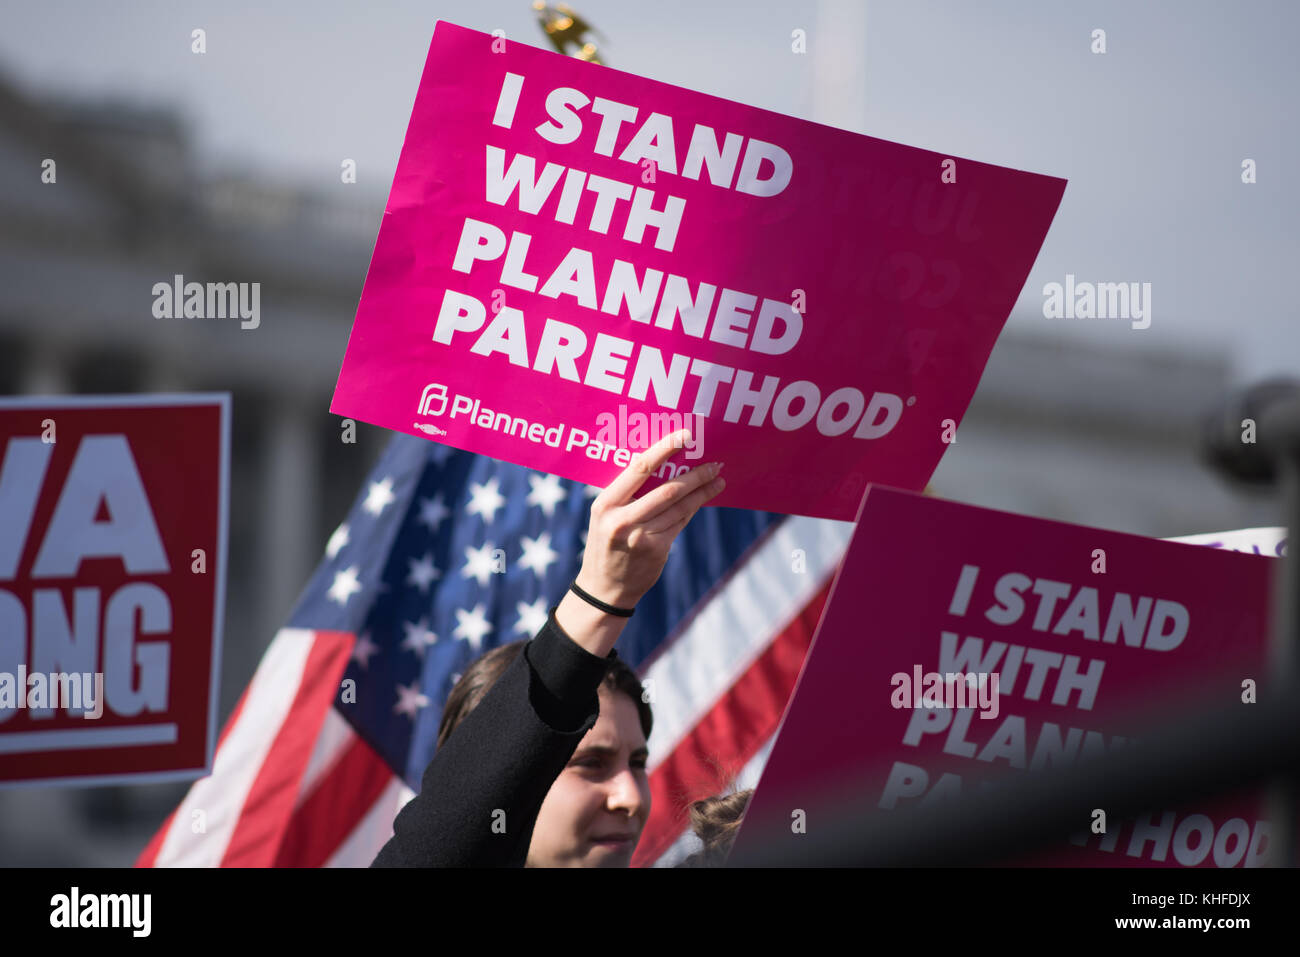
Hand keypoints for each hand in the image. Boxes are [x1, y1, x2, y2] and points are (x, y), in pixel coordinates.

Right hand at [556, 429, 724, 656]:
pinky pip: (680, 522)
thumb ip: (627, 494)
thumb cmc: (606, 542)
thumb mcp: (606, 515)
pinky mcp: (656, 550)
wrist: (604, 587)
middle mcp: (622, 519)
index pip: (639, 468)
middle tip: (715, 463)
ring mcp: (640, 537)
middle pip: (667, 489)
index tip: (685, 435)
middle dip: (696, 475)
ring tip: (718, 480)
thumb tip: (666, 464)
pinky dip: (693, 508)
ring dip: (702, 492)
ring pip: (679, 507)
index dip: (665, 449)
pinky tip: (704, 498)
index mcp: (605, 503)